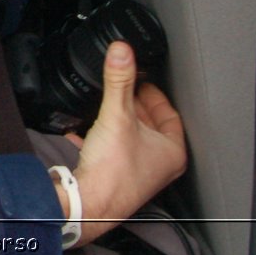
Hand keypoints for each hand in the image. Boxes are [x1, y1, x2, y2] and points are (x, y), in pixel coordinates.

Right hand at [66, 41, 187, 245]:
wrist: (89, 203)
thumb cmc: (113, 171)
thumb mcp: (116, 115)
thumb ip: (119, 80)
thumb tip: (122, 51)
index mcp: (172, 151)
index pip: (170, 113)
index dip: (155, 93)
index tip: (141, 78)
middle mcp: (160, 164)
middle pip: (151, 125)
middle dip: (134, 104)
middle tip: (123, 86)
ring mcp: (140, 172)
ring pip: (132, 138)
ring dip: (119, 120)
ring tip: (106, 105)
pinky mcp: (119, 177)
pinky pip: (113, 151)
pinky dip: (101, 138)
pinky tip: (83, 131)